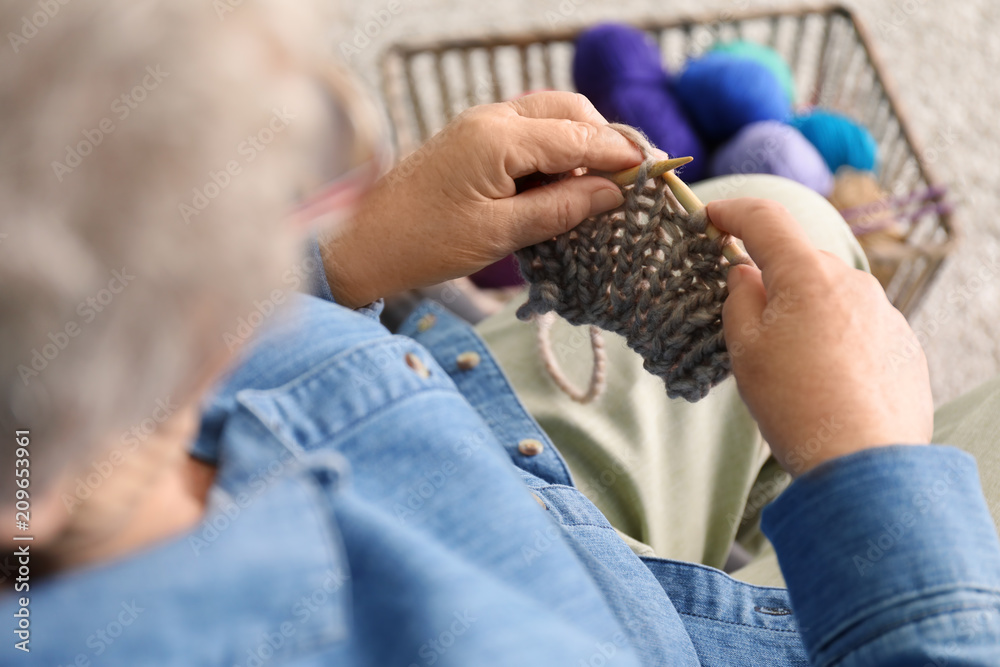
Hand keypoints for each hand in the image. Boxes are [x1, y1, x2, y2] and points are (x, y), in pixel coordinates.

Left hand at [320, 92, 641, 307]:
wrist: (360, 244)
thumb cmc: (423, 242)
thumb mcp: (501, 233)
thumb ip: (561, 208)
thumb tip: (614, 193)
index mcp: (499, 137)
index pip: (578, 135)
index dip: (620, 153)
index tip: (654, 172)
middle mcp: (490, 119)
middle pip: (568, 111)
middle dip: (603, 139)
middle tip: (630, 177)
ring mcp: (478, 125)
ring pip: (548, 117)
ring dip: (579, 143)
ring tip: (600, 185)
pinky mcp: (470, 141)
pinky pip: (525, 132)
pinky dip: (553, 150)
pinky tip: (562, 183)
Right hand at [708, 198, 932, 475]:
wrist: (863, 462)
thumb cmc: (795, 404)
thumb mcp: (745, 349)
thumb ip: (739, 298)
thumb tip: (746, 273)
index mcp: (807, 274)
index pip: (765, 219)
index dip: (732, 212)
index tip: (710, 217)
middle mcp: (852, 281)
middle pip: (799, 263)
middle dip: (771, 281)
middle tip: (749, 325)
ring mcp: (883, 312)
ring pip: (830, 296)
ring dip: (805, 314)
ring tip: (791, 369)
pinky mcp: (902, 344)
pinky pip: (857, 326)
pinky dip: (834, 340)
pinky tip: (825, 382)